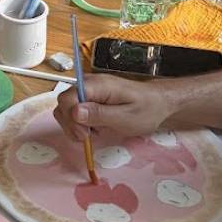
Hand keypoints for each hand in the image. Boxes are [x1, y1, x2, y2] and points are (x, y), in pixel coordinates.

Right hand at [54, 73, 169, 142]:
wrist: (158, 102)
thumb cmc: (146, 110)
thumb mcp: (125, 117)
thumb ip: (99, 114)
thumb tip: (75, 112)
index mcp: (97, 85)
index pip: (67, 98)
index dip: (70, 118)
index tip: (85, 134)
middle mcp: (88, 84)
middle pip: (63, 103)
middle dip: (70, 124)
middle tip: (88, 137)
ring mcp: (88, 90)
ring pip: (66, 108)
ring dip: (74, 125)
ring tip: (92, 133)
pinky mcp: (90, 98)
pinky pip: (74, 110)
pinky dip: (79, 123)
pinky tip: (94, 128)